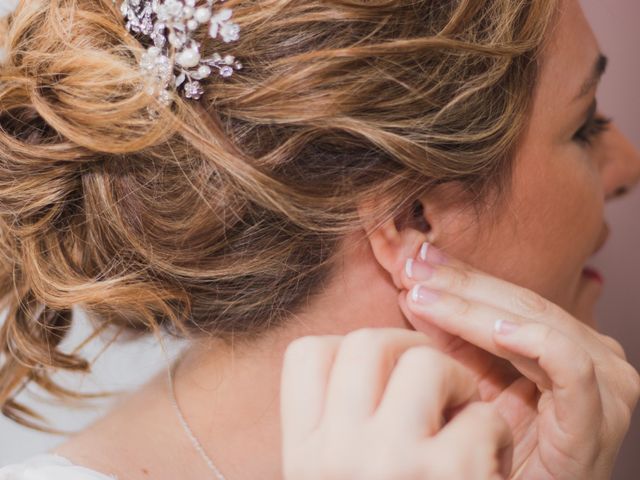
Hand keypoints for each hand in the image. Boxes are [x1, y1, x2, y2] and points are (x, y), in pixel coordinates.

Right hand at [280, 327, 512, 479]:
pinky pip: (480, 416)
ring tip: (461, 417)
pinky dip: (492, 435)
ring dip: (456, 383)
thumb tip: (374, 361)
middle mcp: (335, 456)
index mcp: (303, 457)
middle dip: (408, 349)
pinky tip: (486, 466)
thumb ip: (338, 430)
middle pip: (367, 341)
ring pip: (425, 362)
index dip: (348, 349)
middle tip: (431, 380)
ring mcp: (390, 465)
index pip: (307, 353)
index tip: (378, 372)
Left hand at [400, 245, 639, 479]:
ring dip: (472, 307)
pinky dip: (533, 342)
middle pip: (518, 303)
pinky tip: (495, 330)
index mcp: (562, 341)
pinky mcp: (597, 415)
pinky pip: (568, 366)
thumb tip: (411, 291)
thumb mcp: (469, 381)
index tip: (414, 258)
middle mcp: (590, 354)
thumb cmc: (496, 451)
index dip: (459, 274)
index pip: (505, 296)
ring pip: (535, 323)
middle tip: (412, 268)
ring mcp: (603, 382)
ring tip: (425, 294)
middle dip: (458, 283)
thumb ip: (449, 337)